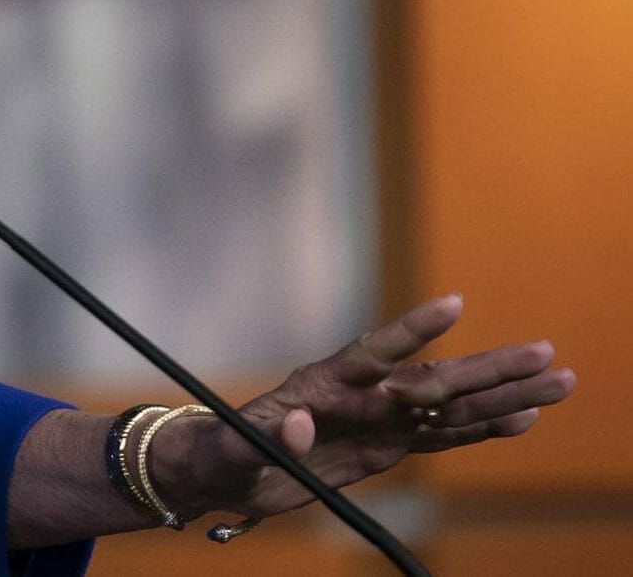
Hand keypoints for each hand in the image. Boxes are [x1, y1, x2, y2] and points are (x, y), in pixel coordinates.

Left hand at [160, 294, 575, 519]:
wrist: (224, 471)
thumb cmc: (219, 453)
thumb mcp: (227, 451)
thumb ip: (262, 439)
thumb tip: (301, 423)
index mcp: (322, 385)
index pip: (374, 351)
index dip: (412, 329)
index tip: (454, 305)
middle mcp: (361, 396)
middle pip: (435, 378)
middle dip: (489, 367)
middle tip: (544, 351)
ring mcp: (379, 420)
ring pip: (452, 406)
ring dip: (504, 396)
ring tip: (558, 381)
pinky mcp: (386, 447)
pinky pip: (442, 437)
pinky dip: (483, 430)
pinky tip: (524, 419)